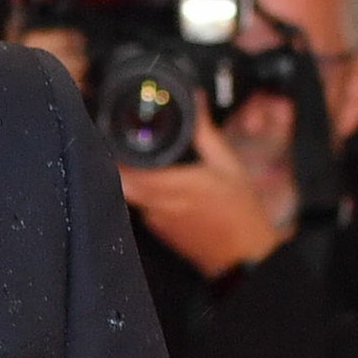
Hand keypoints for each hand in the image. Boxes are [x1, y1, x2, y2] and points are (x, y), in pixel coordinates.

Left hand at [120, 99, 287, 275]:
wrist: (244, 256)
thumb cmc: (241, 212)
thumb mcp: (229, 165)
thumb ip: (206, 133)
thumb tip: (196, 100)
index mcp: (173, 186)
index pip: (127, 168)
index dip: (114, 149)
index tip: (113, 131)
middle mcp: (157, 205)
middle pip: (120, 180)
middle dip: (116, 160)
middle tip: (121, 140)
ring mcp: (155, 220)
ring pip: (129, 193)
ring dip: (130, 175)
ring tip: (140, 156)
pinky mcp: (158, 230)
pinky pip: (141, 205)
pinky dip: (144, 190)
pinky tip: (160, 181)